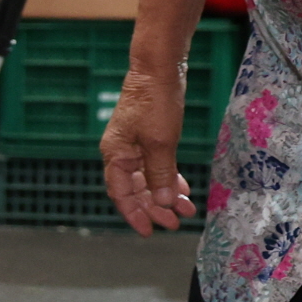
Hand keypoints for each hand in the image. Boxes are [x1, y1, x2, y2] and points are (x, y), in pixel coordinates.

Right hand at [100, 66, 192, 234]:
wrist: (158, 69)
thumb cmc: (155, 102)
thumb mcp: (160, 142)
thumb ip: (161, 174)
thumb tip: (161, 202)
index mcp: (116, 155)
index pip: (121, 194)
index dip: (134, 214)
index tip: (149, 232)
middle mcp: (120, 153)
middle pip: (134, 190)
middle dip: (154, 208)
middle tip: (174, 223)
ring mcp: (133, 145)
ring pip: (147, 180)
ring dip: (164, 195)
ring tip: (185, 209)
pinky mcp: (147, 138)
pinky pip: (155, 166)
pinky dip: (168, 179)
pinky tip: (183, 188)